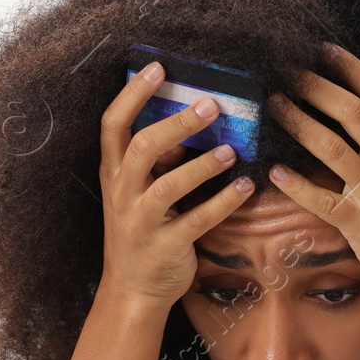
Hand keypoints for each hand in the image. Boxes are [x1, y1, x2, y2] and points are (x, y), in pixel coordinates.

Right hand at [97, 62, 256, 309]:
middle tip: (211, 104)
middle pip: (142, 147)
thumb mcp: (137, 191)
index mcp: (113, 173)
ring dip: (202, 166)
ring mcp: (141, 222)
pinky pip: (197, 221)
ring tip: (232, 151)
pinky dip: (223, 202)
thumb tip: (191, 120)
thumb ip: (156, 159)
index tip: (159, 68)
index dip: (133, 94)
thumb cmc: (141, 230)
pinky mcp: (166, 248)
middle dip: (177, 123)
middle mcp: (122, 194)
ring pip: (167, 186)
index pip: (113, 125)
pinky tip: (246, 187)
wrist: (132, 291)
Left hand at [266, 45, 359, 290]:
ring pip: (330, 147)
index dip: (351, 68)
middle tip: (289, 71)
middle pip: (350, 112)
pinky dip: (295, 183)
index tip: (325, 50)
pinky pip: (319, 198)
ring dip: (299, 122)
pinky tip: (275, 171)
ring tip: (275, 106)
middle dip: (316, 87)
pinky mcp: (357, 221)